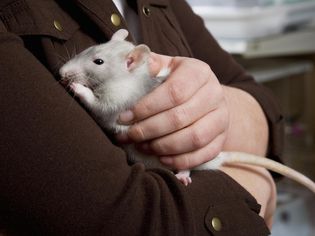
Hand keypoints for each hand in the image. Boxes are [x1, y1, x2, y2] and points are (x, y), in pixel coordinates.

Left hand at [117, 53, 229, 169]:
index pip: (173, 92)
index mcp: (199, 72)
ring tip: (142, 146)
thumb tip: (129, 64)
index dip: (146, 108)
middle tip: (129, 136)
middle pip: (180, 118)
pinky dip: (181, 160)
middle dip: (148, 130)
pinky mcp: (222, 138)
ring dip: (163, 146)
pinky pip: (204, 154)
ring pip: (193, 138)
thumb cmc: (179, 82)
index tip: (124, 118)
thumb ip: (149, 65)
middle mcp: (215, 94)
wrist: (206, 98)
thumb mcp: (166, 67)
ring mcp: (222, 118)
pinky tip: (161, 159)